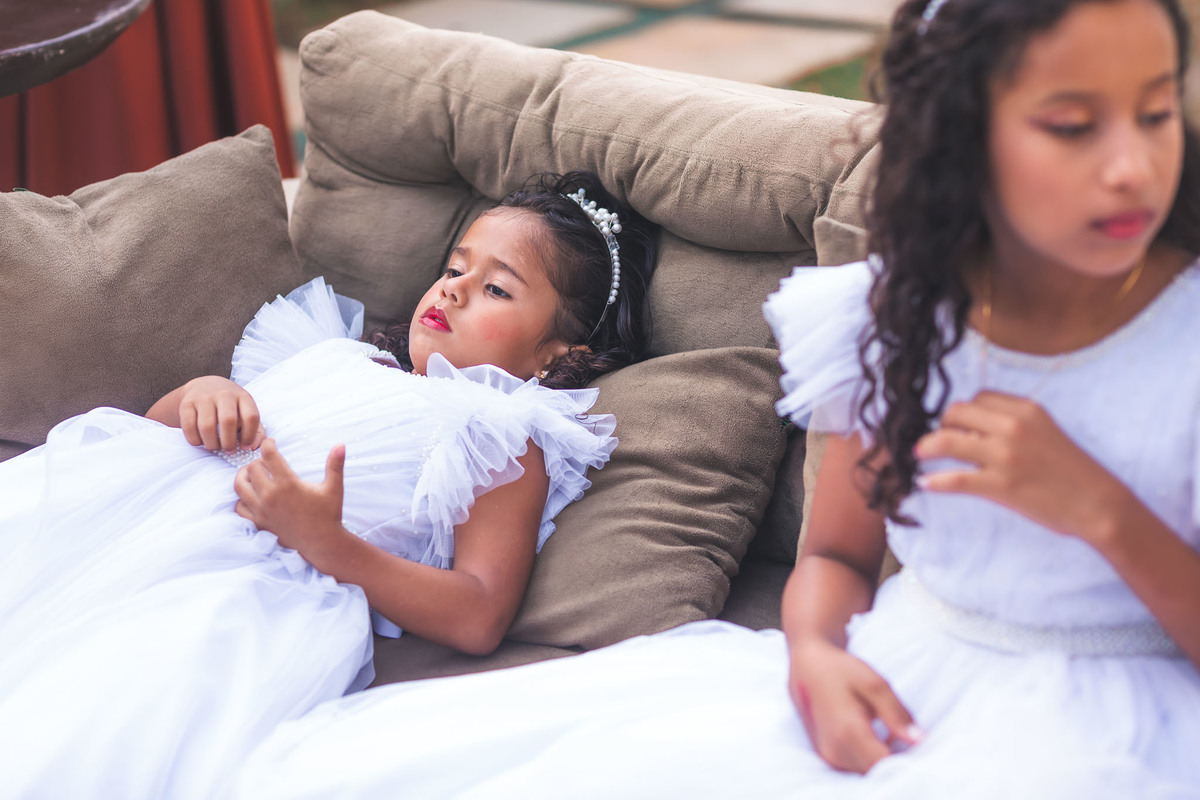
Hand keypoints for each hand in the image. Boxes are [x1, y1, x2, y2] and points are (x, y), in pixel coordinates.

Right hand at [178, 376, 265, 451]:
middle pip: (228, 421)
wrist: (204, 386)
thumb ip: (256, 431)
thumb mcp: (246, 413)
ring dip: (211, 444)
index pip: (251, 416)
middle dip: (229, 442)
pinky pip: (189, 427)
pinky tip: (201, 441)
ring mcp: (204, 398)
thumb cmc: (231, 407)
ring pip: (207, 426)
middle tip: (229, 450)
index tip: (245, 446)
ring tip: (215, 446)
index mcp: (243, 396)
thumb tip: (253, 447)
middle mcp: (224, 394)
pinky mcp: (187, 404)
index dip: (249, 436)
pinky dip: (195, 440)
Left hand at [234, 439, 350, 568]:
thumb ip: (335, 464)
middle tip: (266, 460)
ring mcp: (262, 510)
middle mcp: (271, 496)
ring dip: (244, 476)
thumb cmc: (328, 514)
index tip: (271, 442)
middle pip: (252, 468)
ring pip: (240, 486)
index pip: (268, 455)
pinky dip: (241, 498)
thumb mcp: (334, 488)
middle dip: (258, 460)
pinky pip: (239, 507)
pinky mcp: (258, 522)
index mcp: (288, 484)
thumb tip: (341, 444)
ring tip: (252, 473)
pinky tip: (251, 494)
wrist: (321, 543)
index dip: (268, 444)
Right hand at [788, 639, 920, 773]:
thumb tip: (920, 740)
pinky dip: (870, 756)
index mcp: (849, 732)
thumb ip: (897, 714)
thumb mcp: (875, 683)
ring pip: (867, 771)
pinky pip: (856, 766)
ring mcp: (829, 755)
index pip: (885, 765)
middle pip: (877, 771)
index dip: (906, 760)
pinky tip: (876, 736)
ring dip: (882, 758)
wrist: (807, 665)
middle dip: (896, 759)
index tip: (916, 745)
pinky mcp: (827, 755)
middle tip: (903, 734)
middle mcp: (836, 749)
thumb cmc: (841, 670)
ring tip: (889, 732)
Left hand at [914, 391, 1126, 542]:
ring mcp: (1004, 456)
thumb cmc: (1073, 471)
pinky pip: (953, 479)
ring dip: (926, 448)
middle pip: (955, 413)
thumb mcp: (1046, 432)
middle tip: (936, 441)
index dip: (963, 411)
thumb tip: (973, 426)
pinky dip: (933, 481)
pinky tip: (925, 484)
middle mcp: (1012, 427)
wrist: (1098, 504)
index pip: (978, 397)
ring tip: (919, 456)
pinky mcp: (999, 486)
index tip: (957, 425)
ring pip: (946, 441)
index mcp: (1026, 409)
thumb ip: (1014, 423)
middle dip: (941, 425)